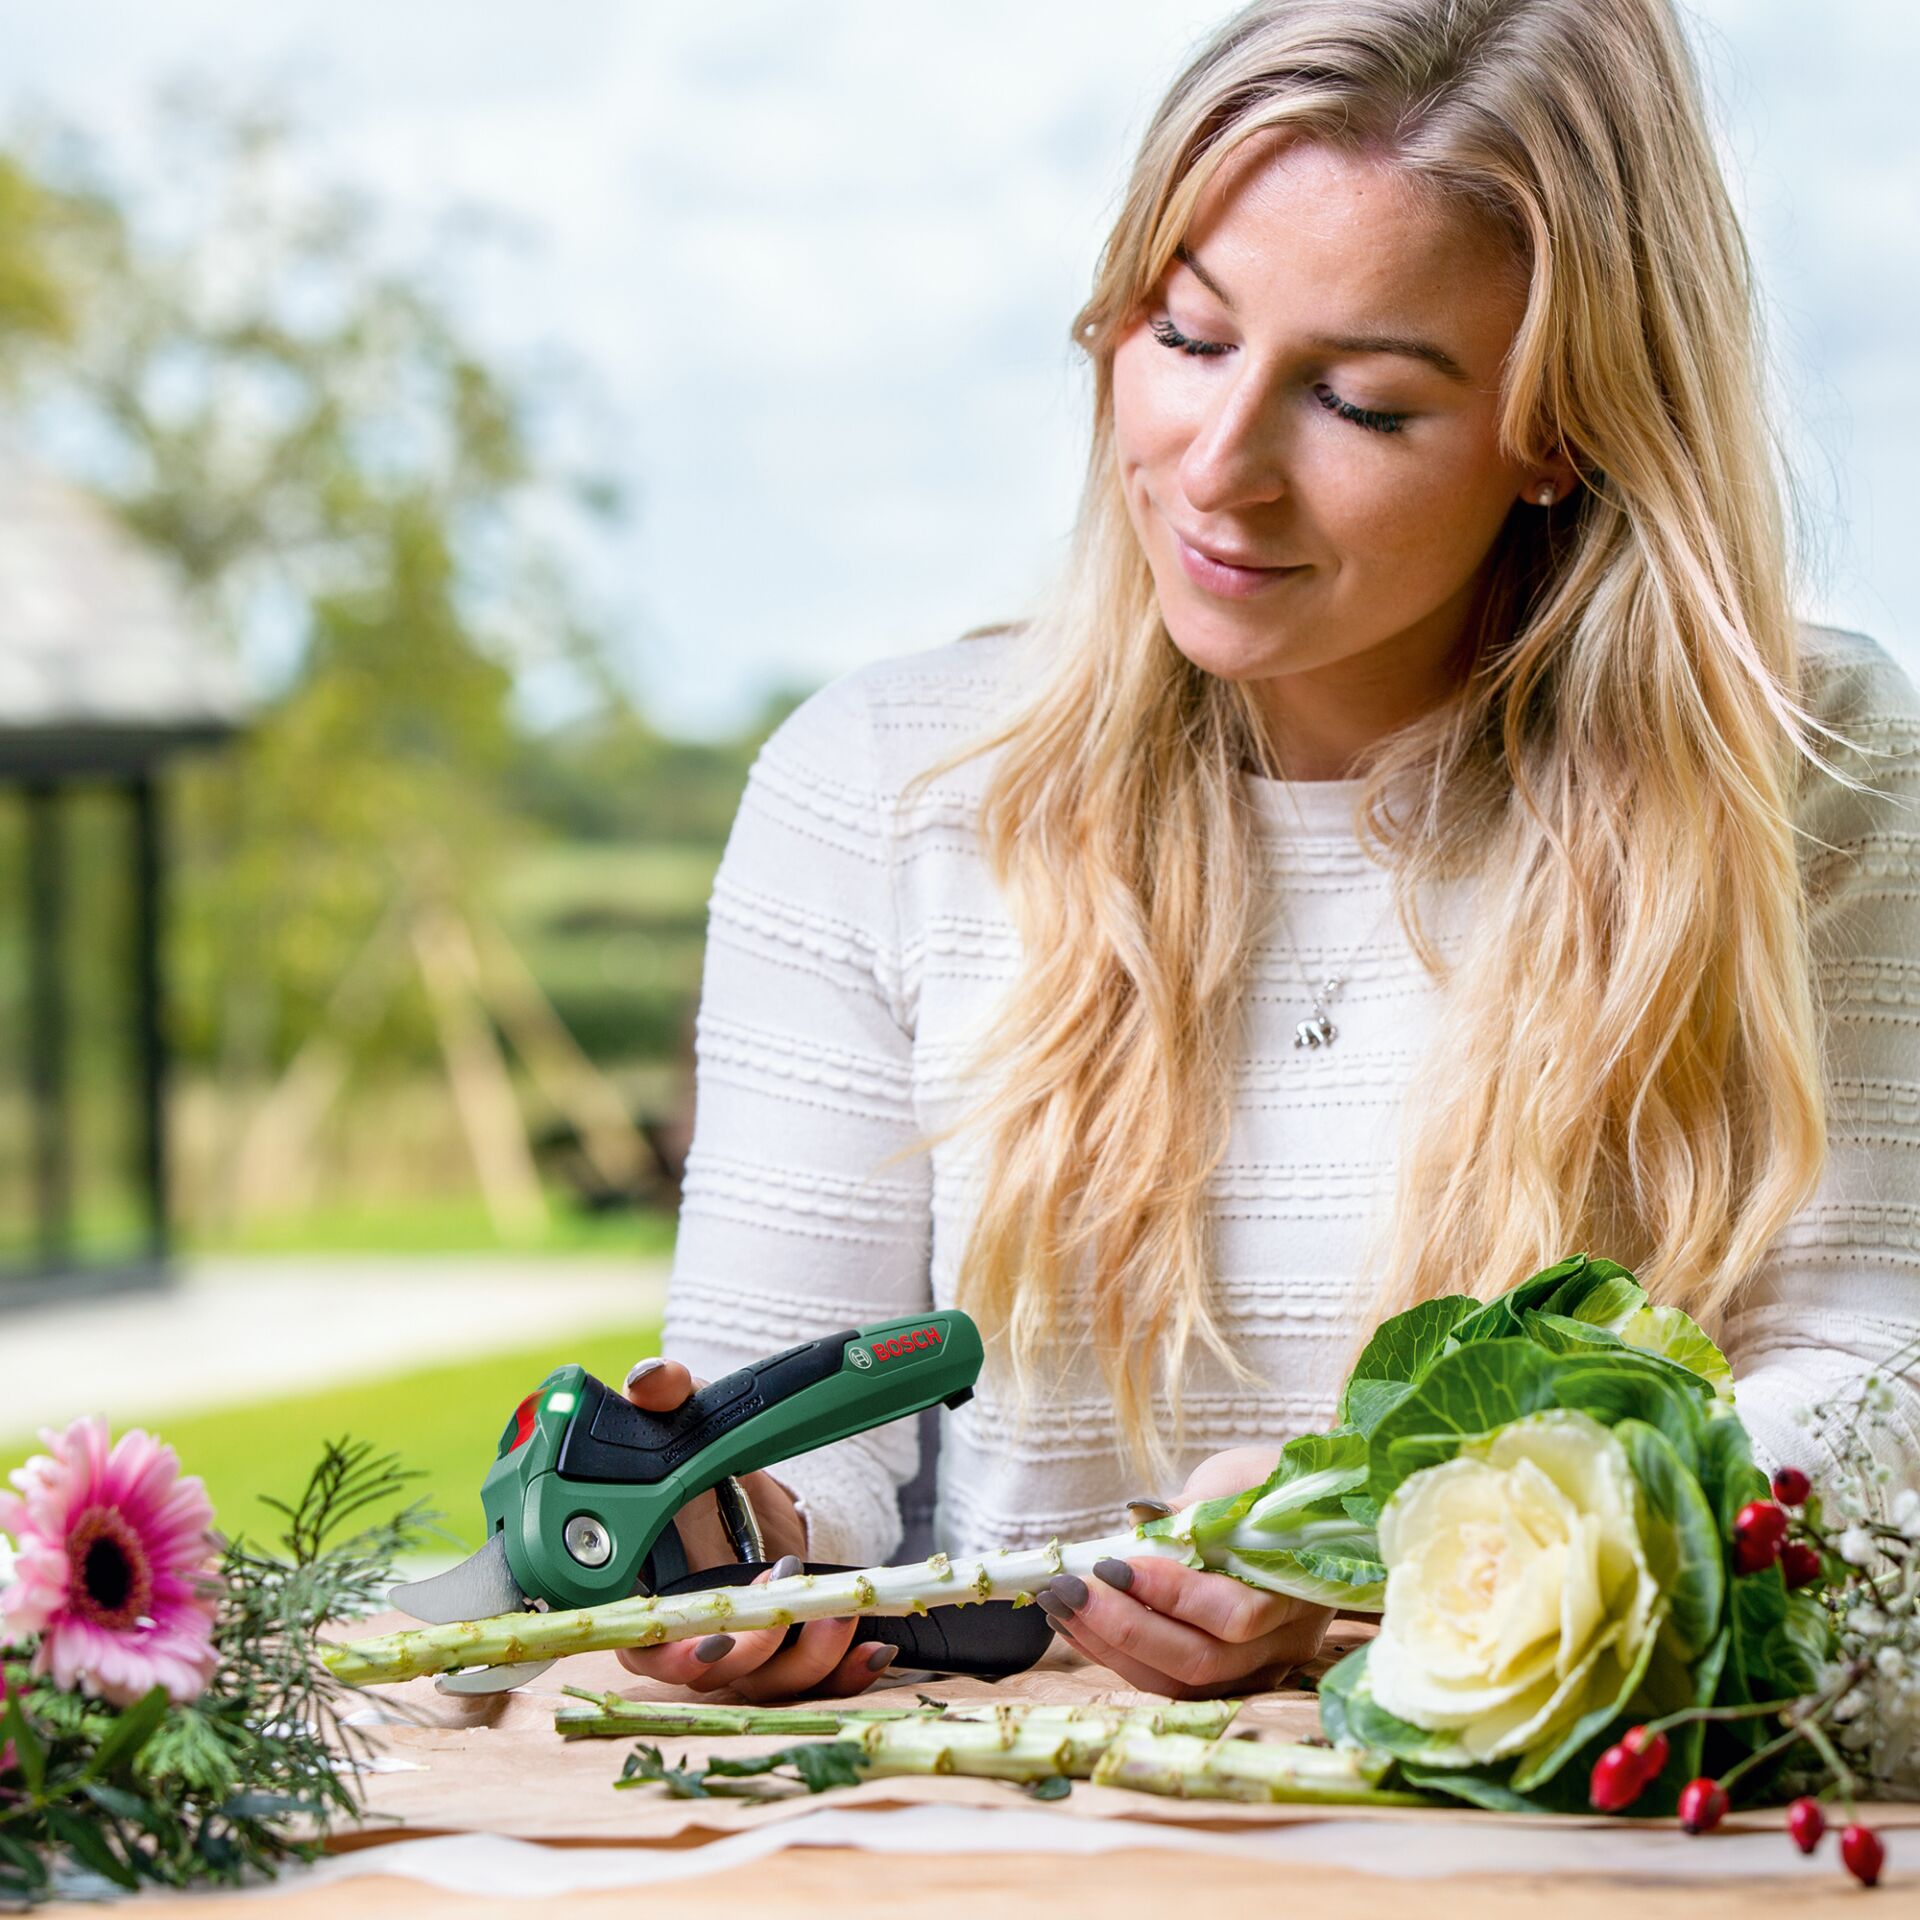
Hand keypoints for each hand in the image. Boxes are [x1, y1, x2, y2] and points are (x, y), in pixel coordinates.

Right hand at [611, 1356, 899, 1700]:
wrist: (751, 1479)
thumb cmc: (702, 1453)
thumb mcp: (686, 1414)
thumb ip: (665, 1396)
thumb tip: (652, 1380)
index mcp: (647, 1579)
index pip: (641, 1640)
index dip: (670, 1649)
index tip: (709, 1635)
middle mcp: (687, 1624)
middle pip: (706, 1673)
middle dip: (748, 1656)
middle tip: (783, 1613)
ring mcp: (739, 1643)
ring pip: (763, 1683)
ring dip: (804, 1661)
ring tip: (839, 1617)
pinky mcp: (786, 1650)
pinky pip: (813, 1680)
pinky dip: (844, 1673)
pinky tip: (873, 1650)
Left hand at [1034, 1445, 1333, 1698]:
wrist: (1310, 1517)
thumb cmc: (1272, 1490)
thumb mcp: (1240, 1479)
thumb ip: (1195, 1506)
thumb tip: (1140, 1516)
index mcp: (1299, 1586)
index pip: (1234, 1613)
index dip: (1170, 1594)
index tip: (1111, 1562)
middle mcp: (1284, 1641)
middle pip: (1201, 1660)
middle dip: (1124, 1627)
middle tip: (1067, 1589)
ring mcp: (1258, 1667)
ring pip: (1180, 1682)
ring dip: (1111, 1647)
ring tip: (1060, 1607)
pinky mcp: (1229, 1678)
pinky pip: (1170, 1682)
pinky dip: (1119, 1656)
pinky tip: (1079, 1625)